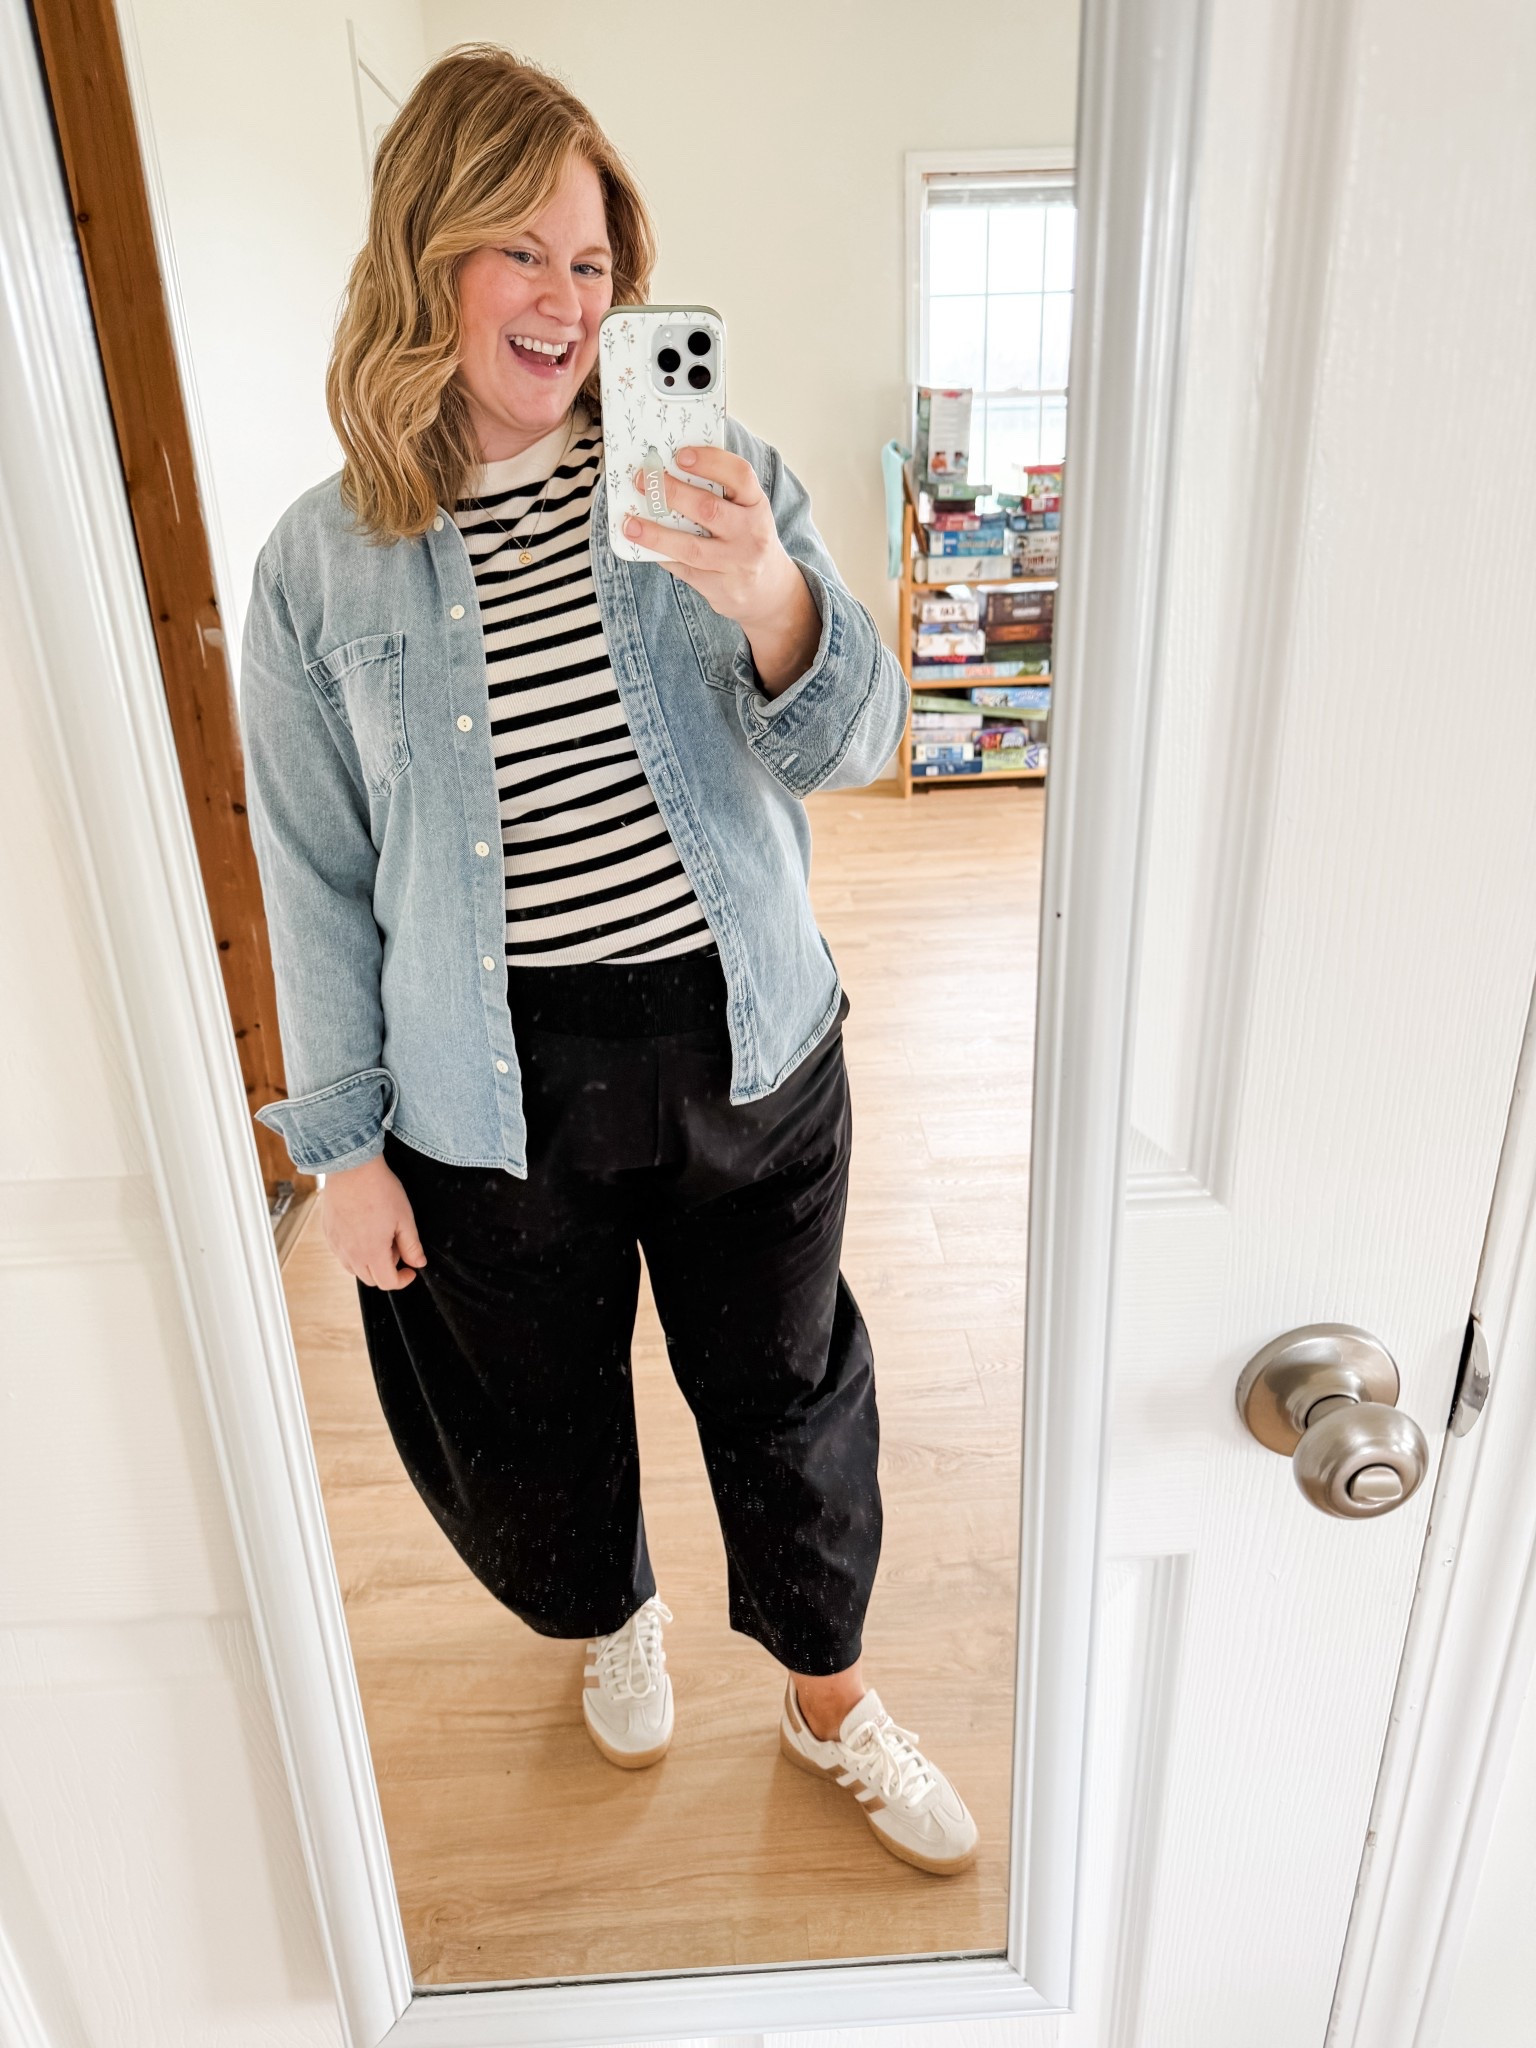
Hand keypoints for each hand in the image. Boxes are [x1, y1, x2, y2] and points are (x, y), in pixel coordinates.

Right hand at [320, 1154, 427, 1290]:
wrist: (352, 1168)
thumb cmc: (380, 1190)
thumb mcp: (404, 1218)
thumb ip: (412, 1246)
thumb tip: (418, 1263)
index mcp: (372, 1253)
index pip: (387, 1282)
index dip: (403, 1280)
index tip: (410, 1269)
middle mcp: (350, 1254)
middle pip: (370, 1279)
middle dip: (387, 1270)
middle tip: (396, 1246)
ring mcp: (336, 1245)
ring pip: (354, 1268)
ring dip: (370, 1262)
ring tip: (380, 1236)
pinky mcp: (328, 1234)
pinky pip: (342, 1254)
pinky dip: (355, 1252)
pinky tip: (363, 1230)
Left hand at [622, 446, 821, 693]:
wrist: (770, 592)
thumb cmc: (748, 539)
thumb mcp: (747, 512)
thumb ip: (720, 493)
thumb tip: (668, 472)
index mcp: (757, 504)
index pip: (739, 475)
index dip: (710, 462)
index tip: (680, 455)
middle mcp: (750, 533)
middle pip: (708, 509)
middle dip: (671, 492)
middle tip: (643, 480)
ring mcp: (735, 563)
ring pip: (691, 547)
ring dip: (656, 534)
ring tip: (630, 524)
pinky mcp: (719, 588)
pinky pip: (684, 569)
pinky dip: (661, 555)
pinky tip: (643, 545)